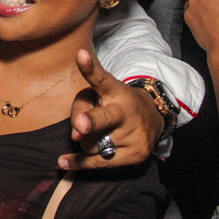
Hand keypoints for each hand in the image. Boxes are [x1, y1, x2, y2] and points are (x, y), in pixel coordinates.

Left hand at [58, 49, 162, 169]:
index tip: (80, 55)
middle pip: (103, 118)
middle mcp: (125, 111)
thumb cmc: (114, 103)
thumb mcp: (98, 96)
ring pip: (92, 144)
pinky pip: (99, 163)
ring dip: (86, 141)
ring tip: (98, 133)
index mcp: (114, 90)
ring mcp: (133, 134)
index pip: (101, 78)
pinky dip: (80, 162)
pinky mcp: (136, 155)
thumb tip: (76, 136)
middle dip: (90, 122)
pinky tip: (65, 162)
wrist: (153, 117)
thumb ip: (80, 107)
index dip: (89, 67)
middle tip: (79, 125)